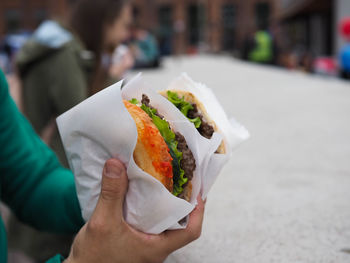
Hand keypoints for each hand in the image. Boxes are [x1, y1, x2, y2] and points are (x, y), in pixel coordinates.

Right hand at [65, 159, 204, 262]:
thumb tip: (116, 164)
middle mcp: (156, 247)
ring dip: (167, 202)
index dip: (199, 211)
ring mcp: (147, 245)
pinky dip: (151, 207)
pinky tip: (144, 194)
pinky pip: (150, 221)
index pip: (191, 231)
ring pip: (165, 222)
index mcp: (157, 247)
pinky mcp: (136, 241)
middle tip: (183, 178)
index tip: (199, 191)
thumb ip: (111, 193)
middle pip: (181, 223)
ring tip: (165, 181)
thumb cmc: (94, 258)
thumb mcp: (103, 223)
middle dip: (184, 201)